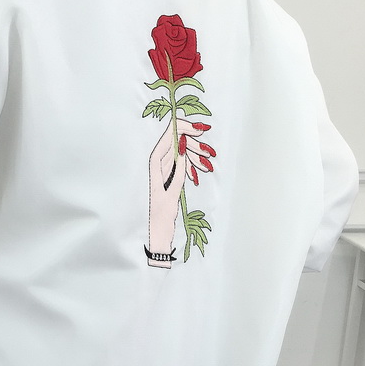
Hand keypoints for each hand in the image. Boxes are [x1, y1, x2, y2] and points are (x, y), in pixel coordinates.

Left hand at [147, 118, 213, 267]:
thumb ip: (178, 172)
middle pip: (176, 147)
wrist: (158, 236)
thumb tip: (182, 149)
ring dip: (196, 158)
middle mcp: (158, 169)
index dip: (180, 130)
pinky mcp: (170, 180)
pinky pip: (182, 167)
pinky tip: (201, 170)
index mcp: (154, 169)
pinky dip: (192, 167)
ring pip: (181, 157)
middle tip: (210, 154)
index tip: (197, 128)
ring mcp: (164, 174)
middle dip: (194, 146)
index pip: (166, 141)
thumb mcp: (171, 195)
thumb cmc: (161, 219)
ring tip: (209, 165)